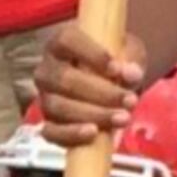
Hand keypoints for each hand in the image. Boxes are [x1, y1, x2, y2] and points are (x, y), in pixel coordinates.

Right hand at [29, 22, 140, 146]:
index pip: (66, 41)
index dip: (91, 54)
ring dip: (93, 115)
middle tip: (130, 101)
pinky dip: (71, 135)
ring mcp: (44, 97)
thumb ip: (132, 60)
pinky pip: (50, 132)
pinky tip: (94, 133)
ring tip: (122, 118)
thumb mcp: (128, 53)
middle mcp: (46, 69)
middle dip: (101, 93)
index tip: (117, 69)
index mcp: (61, 43)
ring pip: (59, 106)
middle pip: (64, 79)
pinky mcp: (48, 123)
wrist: (109, 87)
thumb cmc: (115, 63)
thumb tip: (131, 74)